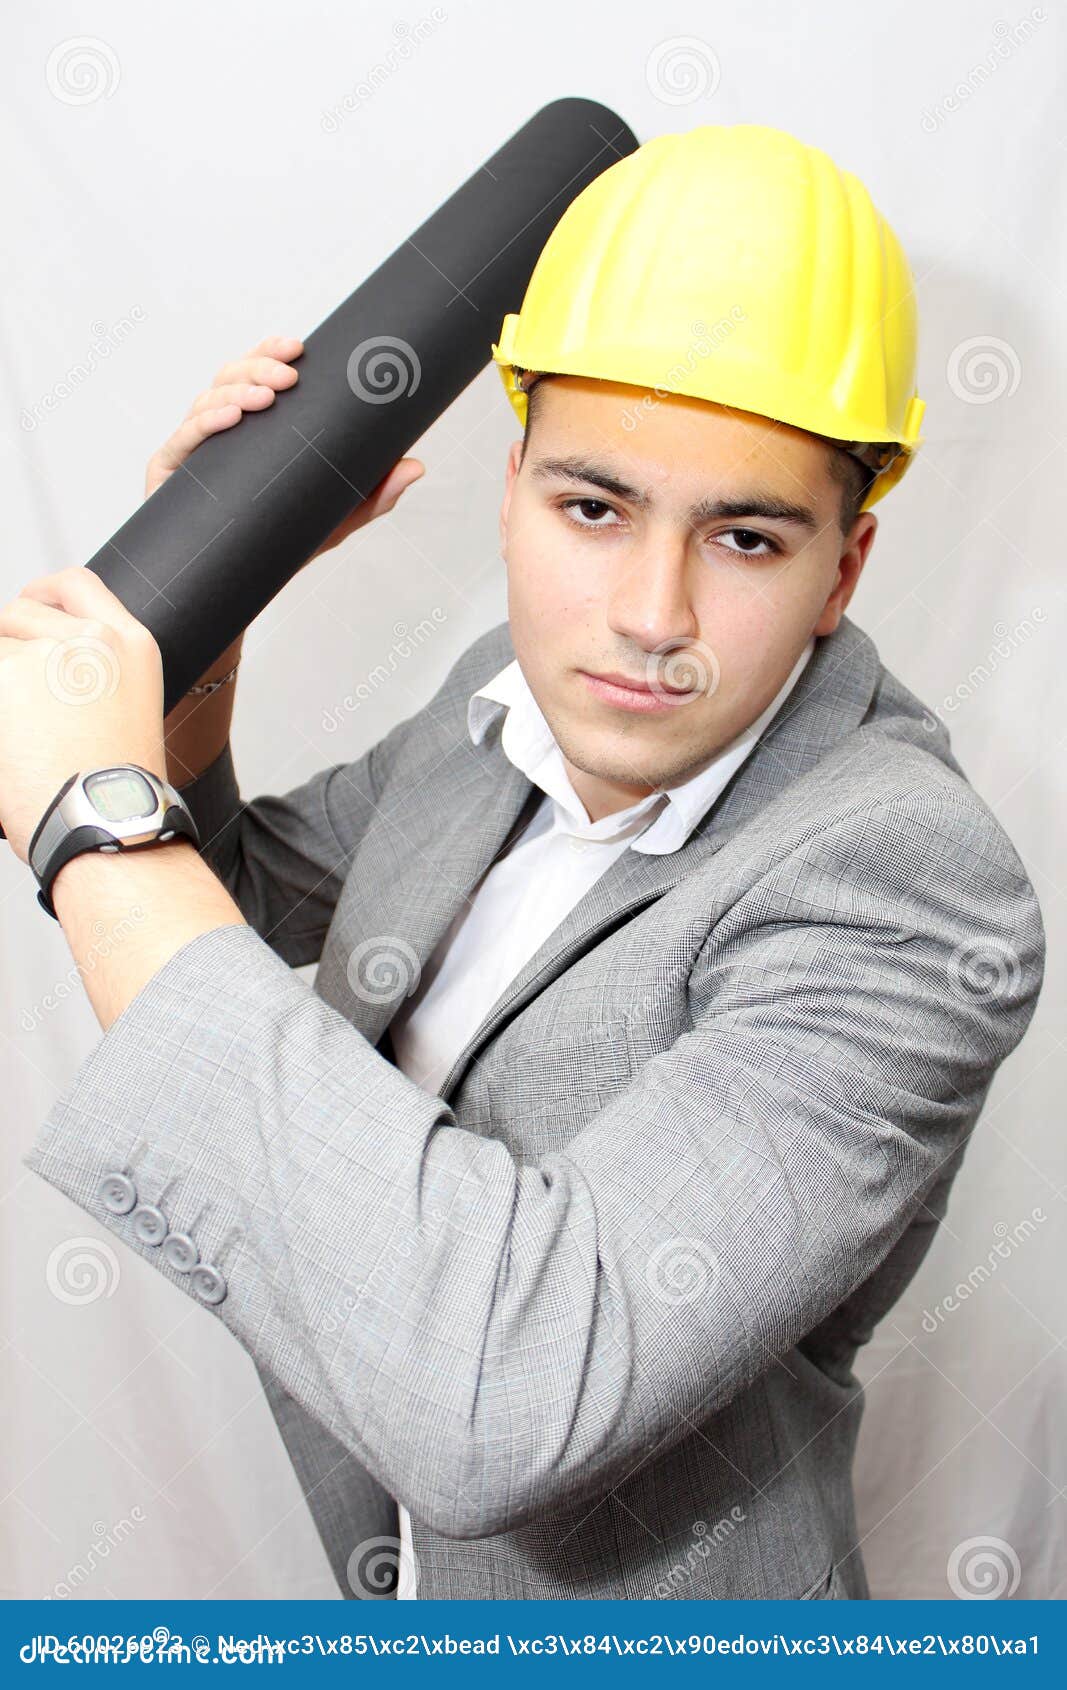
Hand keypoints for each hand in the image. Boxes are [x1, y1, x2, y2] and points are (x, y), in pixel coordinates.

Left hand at [0, 568, 165, 861]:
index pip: (76, 585)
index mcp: (129, 645)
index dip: (43, 593)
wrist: (108, 825)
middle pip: (19, 612)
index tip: (30, 605)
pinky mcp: (2, 676)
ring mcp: (43, 655)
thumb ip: (92, 671)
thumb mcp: (130, 710)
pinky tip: (10, 745)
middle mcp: (90, 640)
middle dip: (7, 645)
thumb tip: (39, 658)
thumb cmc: (116, 791)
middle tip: (15, 693)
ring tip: (20, 737)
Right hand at [145, 332, 424, 562]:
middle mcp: (219, 432)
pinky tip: (230, 420)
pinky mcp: (169, 477)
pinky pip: (182, 441)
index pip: (257, 376)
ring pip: (207, 401)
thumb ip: (373, 496)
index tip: (297, 347)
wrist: (233, 592)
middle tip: (290, 376)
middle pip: (230, 378)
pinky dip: (205, 424)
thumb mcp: (334, 519)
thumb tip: (416, 466)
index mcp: (252, 429)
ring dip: (236, 392)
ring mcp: (193, 452)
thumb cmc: (280, 546)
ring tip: (266, 399)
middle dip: (258, 367)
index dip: (270, 352)